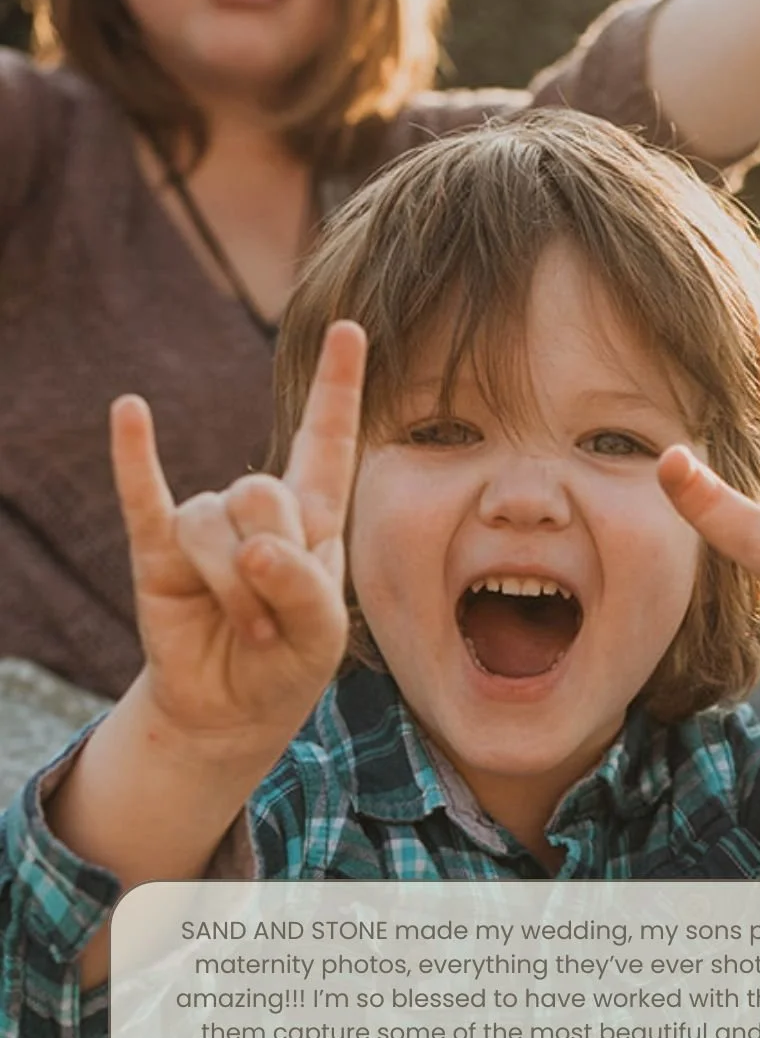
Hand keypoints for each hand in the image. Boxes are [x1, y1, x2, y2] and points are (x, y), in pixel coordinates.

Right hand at [110, 319, 364, 754]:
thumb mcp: (321, 634)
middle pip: (262, 491)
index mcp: (313, 514)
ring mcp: (206, 526)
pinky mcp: (158, 550)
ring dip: (235, 588)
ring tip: (249, 628)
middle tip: (275, 617)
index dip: (338, 384)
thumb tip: (256, 548)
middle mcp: (258, 506)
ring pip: (215, 525)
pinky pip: (145, 498)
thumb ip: (304, 588)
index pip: (327, 438)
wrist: (232, 710)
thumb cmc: (288, 661)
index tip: (350, 327)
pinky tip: (130, 413)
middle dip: (272, 560)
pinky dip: (135, 459)